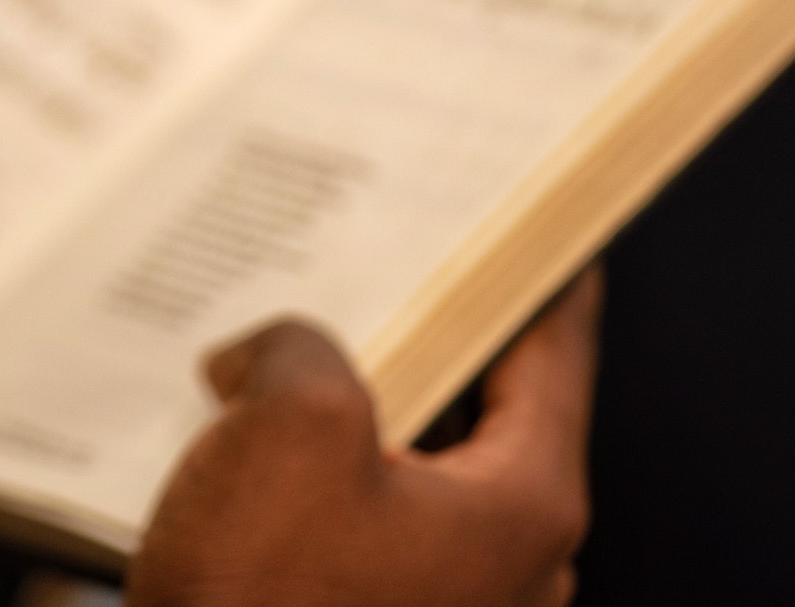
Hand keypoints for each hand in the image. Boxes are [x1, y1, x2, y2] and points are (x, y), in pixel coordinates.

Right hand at [127, 268, 603, 606]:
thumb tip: (263, 360)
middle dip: (424, 335)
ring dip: (348, 408)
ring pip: (407, 467)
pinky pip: (357, 523)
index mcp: (522, 506)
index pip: (554, 357)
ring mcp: (438, 605)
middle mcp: (503, 564)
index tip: (546, 225)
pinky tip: (241, 440)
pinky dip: (312, 474)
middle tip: (383, 261)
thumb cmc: (266, 606)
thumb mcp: (290, 423)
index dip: (542, 275)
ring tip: (280, 348)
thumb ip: (300, 348)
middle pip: (480, 409)